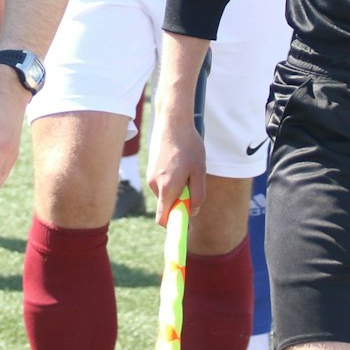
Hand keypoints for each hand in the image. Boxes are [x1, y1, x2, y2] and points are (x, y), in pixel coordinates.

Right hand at [146, 112, 205, 227]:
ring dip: (176, 188)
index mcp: (167, 188)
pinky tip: (178, 161)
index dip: (173, 225)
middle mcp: (155, 185)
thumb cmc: (189, 146)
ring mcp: (150, 176)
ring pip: (164, 193)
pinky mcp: (150, 169)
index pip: (163, 219)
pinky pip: (161, 183)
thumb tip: (192, 212)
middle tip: (192, 184)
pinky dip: (170, 179)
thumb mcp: (199, 172)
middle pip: (167, 206)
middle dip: (179, 202)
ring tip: (185, 167)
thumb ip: (198, 195)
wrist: (172, 122)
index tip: (183, 227)